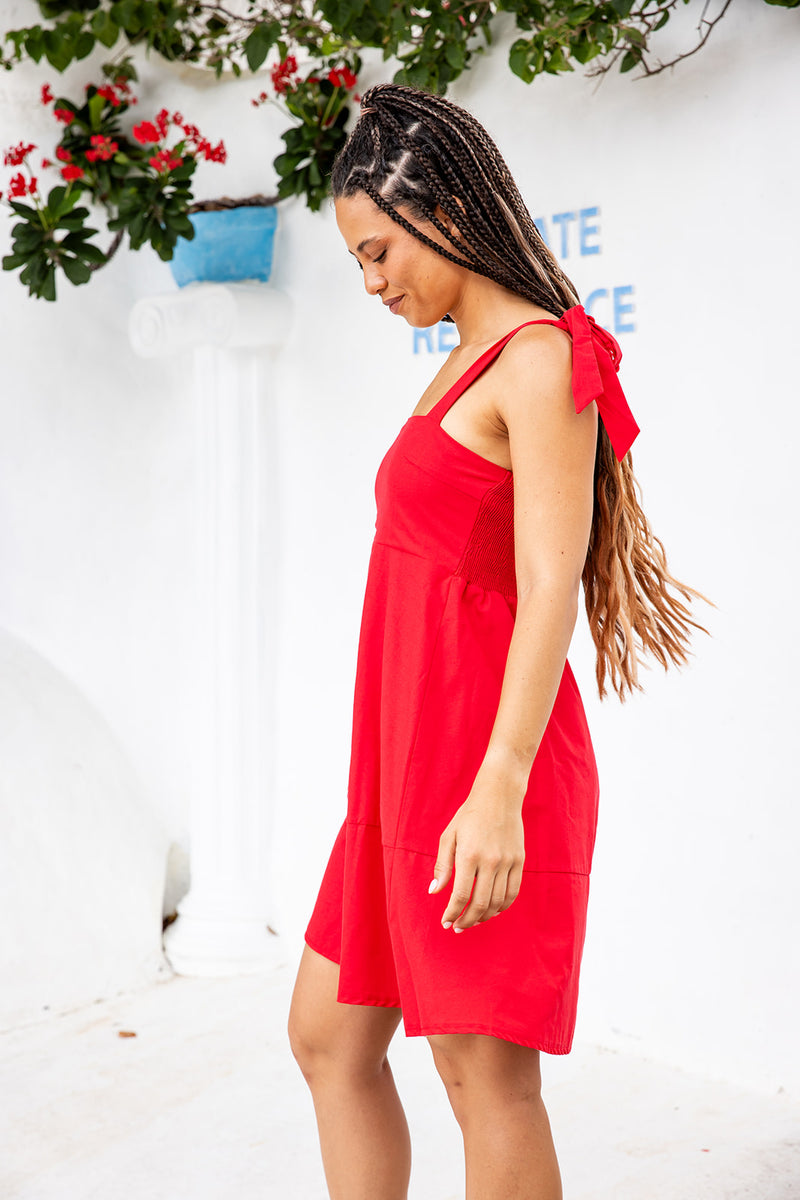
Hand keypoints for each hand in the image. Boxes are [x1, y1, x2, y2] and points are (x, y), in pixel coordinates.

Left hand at [428, 769, 525, 932]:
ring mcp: (507, 862)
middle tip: (457, 926)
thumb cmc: (469, 816)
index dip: (452, 913)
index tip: (446, 922)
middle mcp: (490, 861)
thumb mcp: (449, 836)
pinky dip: (502, 906)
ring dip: (484, 917)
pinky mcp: (519, 861)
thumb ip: (442, 866)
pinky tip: (492, 910)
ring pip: (497, 902)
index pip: (460, 895)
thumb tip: (434, 892)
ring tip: (473, 920)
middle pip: (480, 904)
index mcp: (468, 855)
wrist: (499, 796)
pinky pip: (513, 892)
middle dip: (466, 920)